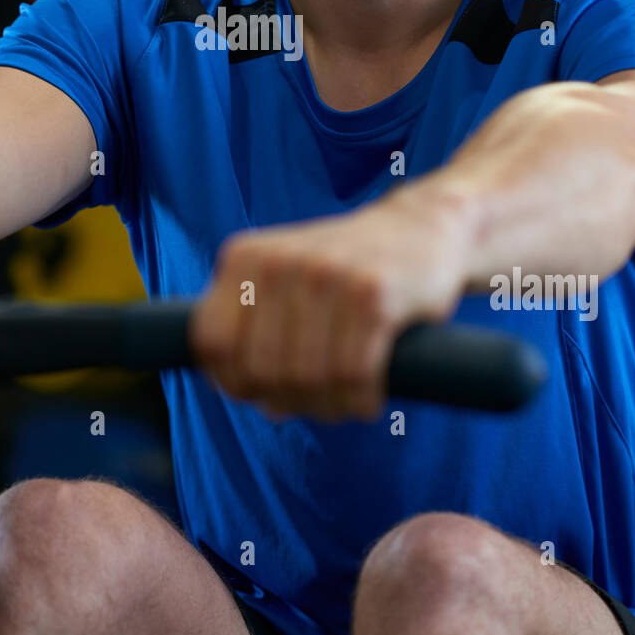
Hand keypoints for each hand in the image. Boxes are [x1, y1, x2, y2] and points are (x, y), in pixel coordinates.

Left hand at [189, 183, 473, 421]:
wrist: (424, 227)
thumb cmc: (348, 267)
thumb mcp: (285, 275)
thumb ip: (253, 324)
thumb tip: (242, 392)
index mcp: (245, 257)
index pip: (211, 342)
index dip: (232, 382)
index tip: (262, 394)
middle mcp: (280, 262)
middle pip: (260, 370)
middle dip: (288, 400)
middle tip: (316, 401)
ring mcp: (327, 275)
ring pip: (308, 378)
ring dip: (329, 407)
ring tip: (345, 401)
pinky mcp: (374, 295)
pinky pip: (354, 376)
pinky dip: (360, 400)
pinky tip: (369, 396)